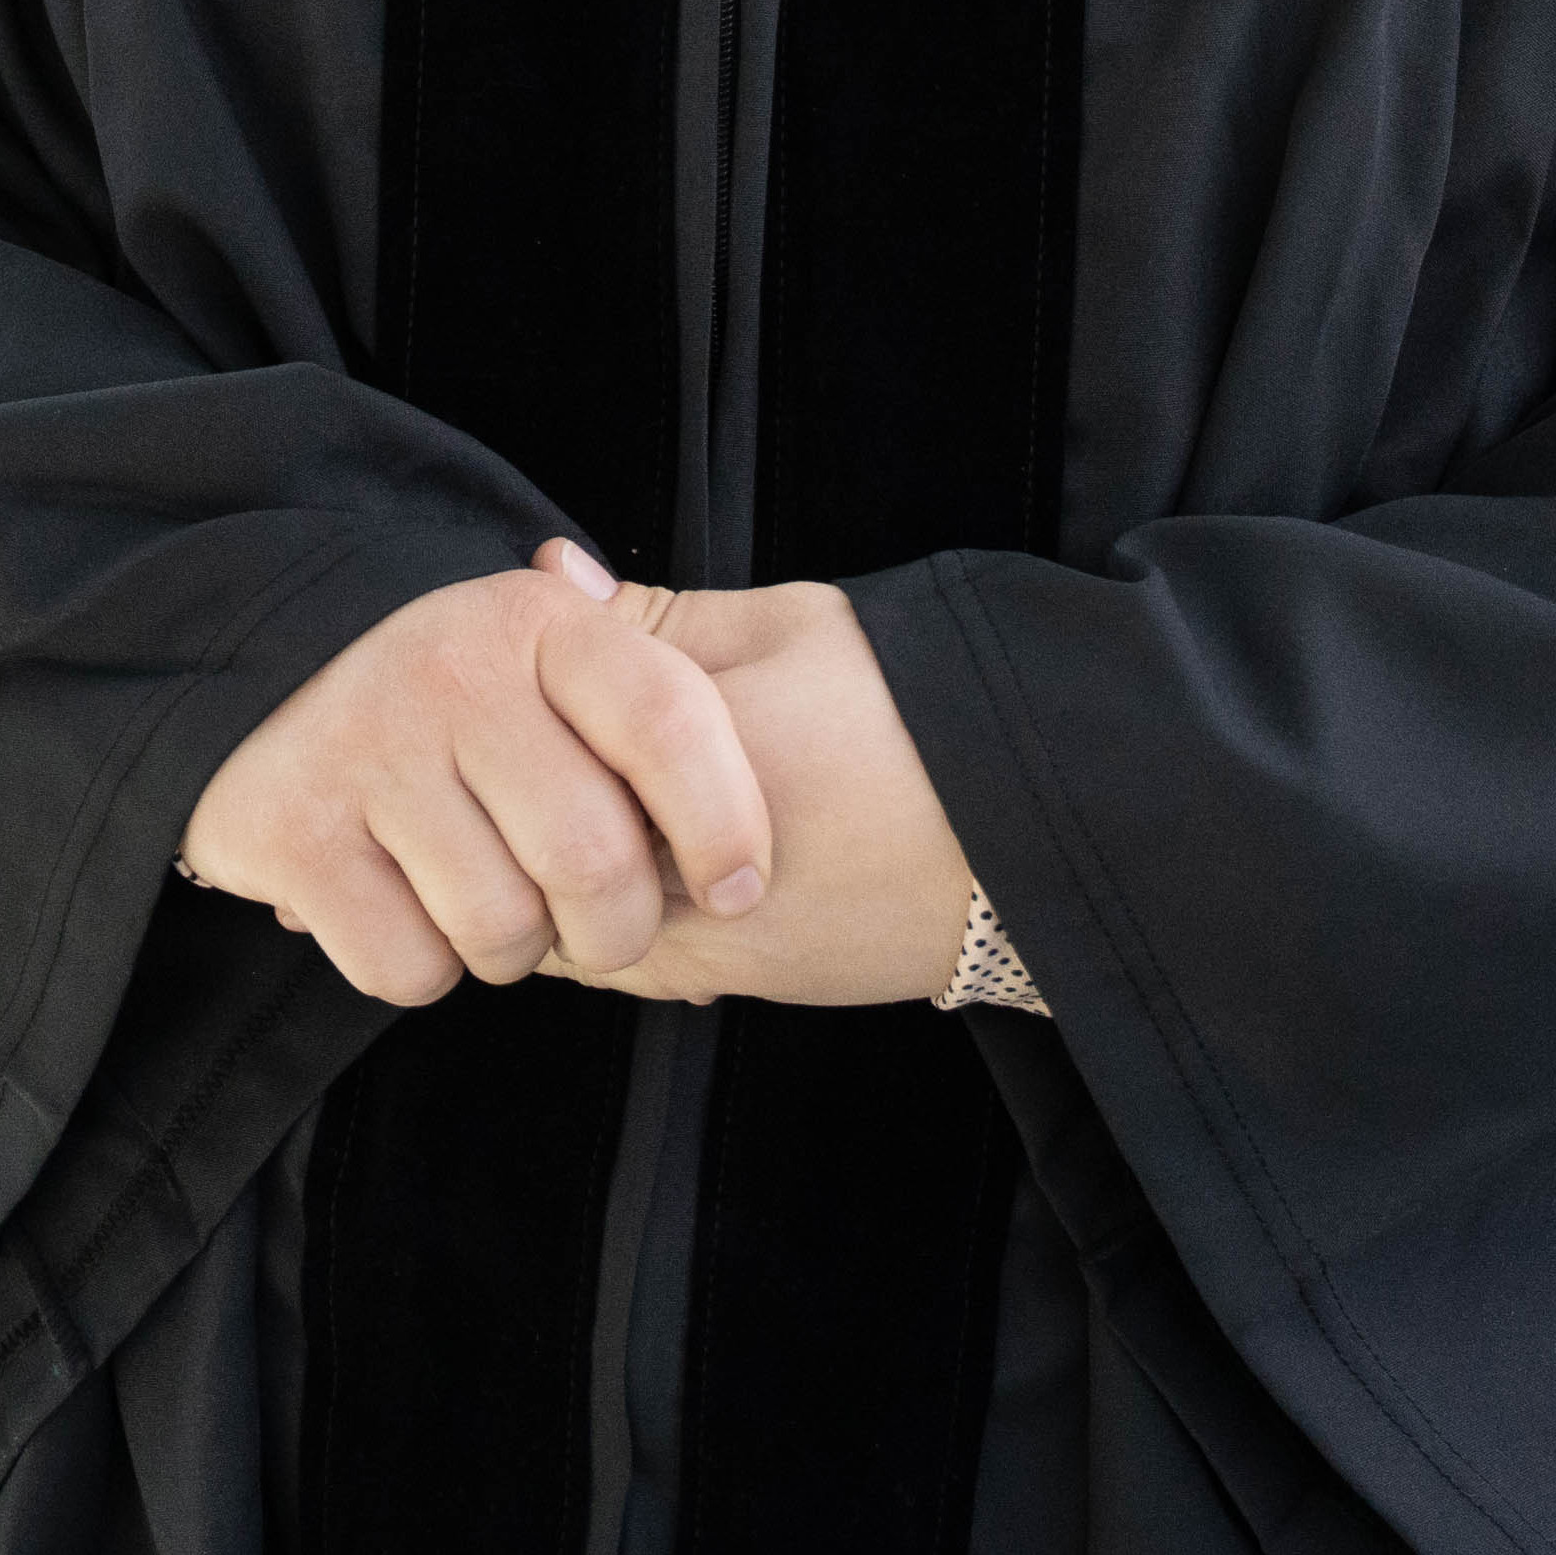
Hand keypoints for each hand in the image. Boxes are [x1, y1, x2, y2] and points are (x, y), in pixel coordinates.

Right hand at [180, 539, 772, 1006]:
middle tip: (603, 922)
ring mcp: (362, 749)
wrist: (252, 694)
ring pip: (502, 929)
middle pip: (593, 860)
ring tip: (492, 897)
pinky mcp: (291, 834)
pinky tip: (409, 905)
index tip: (741, 885)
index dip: (725, 821)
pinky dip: (426, 968)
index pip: (665, 718)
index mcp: (534, 623)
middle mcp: (447, 671)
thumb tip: (763, 646)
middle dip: (619, 927)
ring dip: (515, 948)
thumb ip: (645, 670)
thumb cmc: (453, 701)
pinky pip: (411, 968)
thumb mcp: (550, 654)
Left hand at [538, 576, 974, 1011]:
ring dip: (565, 865)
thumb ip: (658, 616)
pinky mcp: (732, 981)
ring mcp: (705, 938)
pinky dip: (614, 916)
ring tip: (610, 803)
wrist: (1030, 838)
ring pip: (568, 913)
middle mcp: (683, 864)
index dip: (525, 709)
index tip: (537, 684)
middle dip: (530, 793)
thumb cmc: (916, 713)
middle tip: (545, 747)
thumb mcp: (792, 628)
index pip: (538, 737)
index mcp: (692, 756)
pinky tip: (654, 863)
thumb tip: (550, 573)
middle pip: (538, 838)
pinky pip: (622, 956)